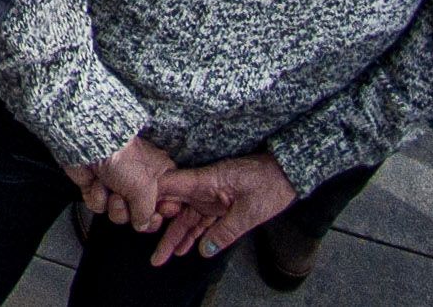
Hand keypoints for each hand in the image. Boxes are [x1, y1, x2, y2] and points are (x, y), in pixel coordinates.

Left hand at [68, 138, 174, 233]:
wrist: (91, 144)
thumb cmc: (124, 158)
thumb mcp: (146, 190)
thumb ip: (147, 213)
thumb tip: (143, 225)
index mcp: (159, 176)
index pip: (164, 206)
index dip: (158, 214)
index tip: (155, 214)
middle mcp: (138, 181)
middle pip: (139, 214)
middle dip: (131, 212)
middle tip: (129, 201)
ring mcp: (116, 183)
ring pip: (118, 213)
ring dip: (114, 205)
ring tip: (112, 188)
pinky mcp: (95, 186)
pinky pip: (99, 206)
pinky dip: (97, 197)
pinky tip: (98, 183)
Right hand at [147, 154, 295, 261]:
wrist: (287, 175)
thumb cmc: (269, 185)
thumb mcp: (250, 212)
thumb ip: (225, 232)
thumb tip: (204, 250)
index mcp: (206, 181)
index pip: (170, 186)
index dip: (154, 200)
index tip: (145, 219)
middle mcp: (203, 188)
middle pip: (176, 209)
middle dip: (164, 230)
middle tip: (156, 255)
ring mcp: (210, 197)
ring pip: (187, 218)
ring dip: (177, 237)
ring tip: (164, 257)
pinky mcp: (219, 205)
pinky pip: (202, 221)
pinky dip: (194, 235)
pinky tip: (185, 248)